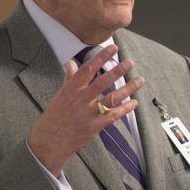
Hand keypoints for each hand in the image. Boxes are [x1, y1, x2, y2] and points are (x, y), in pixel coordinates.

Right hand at [27, 44, 144, 175]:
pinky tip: (134, 102)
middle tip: (130, 62)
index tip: (112, 48)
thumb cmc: (55, 117)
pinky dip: (125, 108)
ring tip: (139, 80)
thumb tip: (72, 63)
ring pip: (111, 98)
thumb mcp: (60, 95)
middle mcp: (80, 100)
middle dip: (117, 71)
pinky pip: (113, 115)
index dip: (100, 57)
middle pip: (101, 82)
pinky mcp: (95, 126)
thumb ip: (70, 79)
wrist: (50, 142)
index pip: (87, 69)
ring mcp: (88, 114)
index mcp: (70, 90)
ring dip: (127, 89)